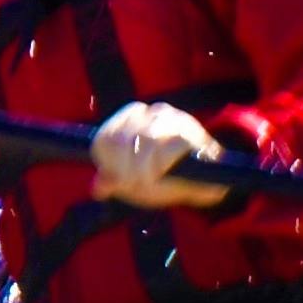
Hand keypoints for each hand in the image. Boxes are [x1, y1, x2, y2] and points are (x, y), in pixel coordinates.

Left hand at [89, 99, 231, 208]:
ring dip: (145, 168)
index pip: (105, 138)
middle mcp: (147, 112)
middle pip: (123, 141)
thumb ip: (114, 182)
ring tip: (148, 182)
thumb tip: (97, 190)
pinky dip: (163, 164)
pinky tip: (163, 174)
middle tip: (134, 185)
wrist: (205, 179)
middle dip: (126, 168)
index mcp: (128, 119)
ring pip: (146, 140)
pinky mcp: (190, 129)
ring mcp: (170, 117)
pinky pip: (171, 144)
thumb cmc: (165, 176)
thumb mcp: (133, 181)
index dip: (108, 163)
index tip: (119, 180)